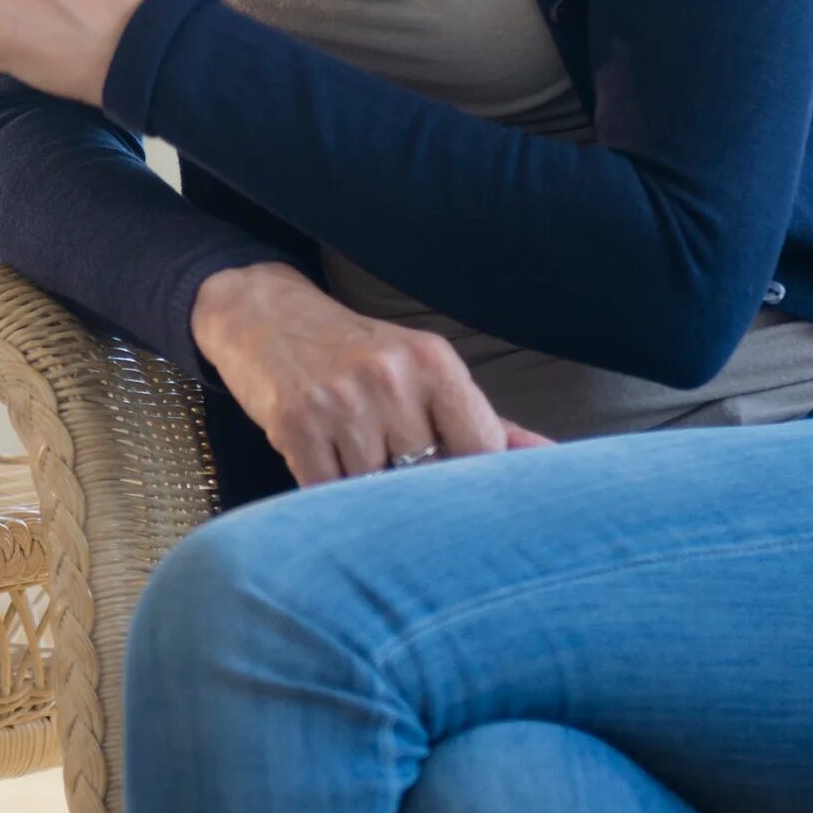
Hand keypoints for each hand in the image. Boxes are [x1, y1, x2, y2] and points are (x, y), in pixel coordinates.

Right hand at [188, 264, 552, 485]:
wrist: (262, 316)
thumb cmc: (353, 353)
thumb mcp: (421, 371)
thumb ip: (484, 421)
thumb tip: (550, 461)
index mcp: (432, 361)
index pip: (481, 449)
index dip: (473, 483)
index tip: (460, 492)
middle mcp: (389, 377)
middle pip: (428, 476)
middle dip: (415, 491)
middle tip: (400, 483)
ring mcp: (340, 401)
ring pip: (376, 490)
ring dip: (368, 494)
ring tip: (356, 468)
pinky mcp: (295, 424)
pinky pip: (329, 492)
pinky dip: (331, 496)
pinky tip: (327, 471)